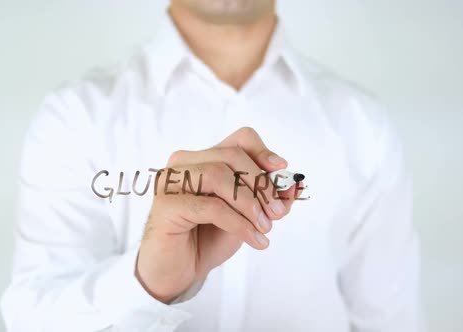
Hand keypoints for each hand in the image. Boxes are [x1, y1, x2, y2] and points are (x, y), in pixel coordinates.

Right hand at [135, 127, 299, 302]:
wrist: (178, 272)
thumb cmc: (208, 238)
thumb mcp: (247, 215)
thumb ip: (269, 198)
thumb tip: (296, 183)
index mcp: (203, 158)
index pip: (239, 139)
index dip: (263, 152)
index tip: (282, 171)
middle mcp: (184, 163)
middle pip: (231, 155)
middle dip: (261, 184)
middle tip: (278, 212)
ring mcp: (171, 181)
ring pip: (219, 176)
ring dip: (250, 203)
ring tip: (265, 227)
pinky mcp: (166, 205)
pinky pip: (211, 206)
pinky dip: (239, 224)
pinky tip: (254, 239)